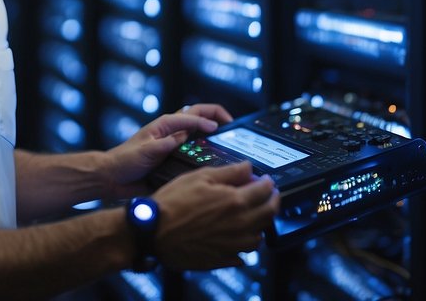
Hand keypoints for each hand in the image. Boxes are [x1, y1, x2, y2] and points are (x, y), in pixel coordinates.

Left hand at [101, 103, 233, 198]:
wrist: (112, 177)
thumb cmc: (125, 161)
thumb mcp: (147, 150)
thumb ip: (168, 142)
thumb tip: (189, 135)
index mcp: (166, 124)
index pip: (194, 114)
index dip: (210, 119)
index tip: (222, 129)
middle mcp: (172, 131)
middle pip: (199, 116)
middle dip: (217, 116)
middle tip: (233, 125)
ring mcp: (174, 143)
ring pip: (199, 132)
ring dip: (213, 131)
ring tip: (229, 141)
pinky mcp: (173, 157)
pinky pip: (194, 151)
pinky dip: (206, 150)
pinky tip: (215, 161)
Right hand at [152, 161, 280, 269]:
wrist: (153, 232)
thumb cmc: (173, 202)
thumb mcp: (200, 177)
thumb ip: (229, 172)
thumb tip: (248, 167)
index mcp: (235, 201)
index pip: (265, 191)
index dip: (268, 183)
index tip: (267, 180)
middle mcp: (239, 225)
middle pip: (268, 214)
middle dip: (272, 202)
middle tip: (269, 196)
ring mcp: (232, 245)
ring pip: (259, 236)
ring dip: (260, 224)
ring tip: (253, 216)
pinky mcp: (222, 259)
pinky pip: (243, 254)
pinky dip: (245, 244)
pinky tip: (237, 236)